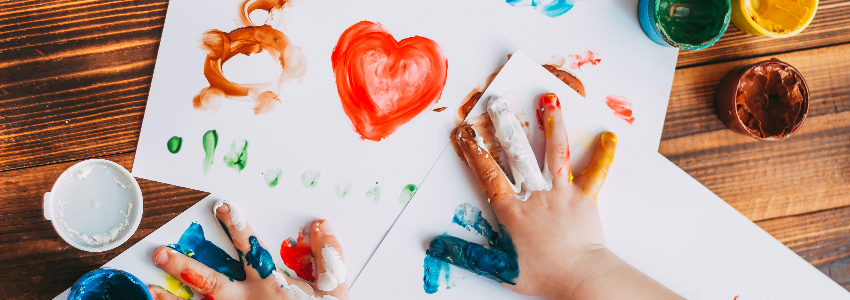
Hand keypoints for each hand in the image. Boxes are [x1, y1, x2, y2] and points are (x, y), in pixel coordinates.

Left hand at [148, 200, 348, 299]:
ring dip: (171, 298)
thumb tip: (320, 226)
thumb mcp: (334, 289)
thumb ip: (327, 256)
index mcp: (272, 286)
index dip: (236, 227)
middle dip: (185, 266)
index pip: (250, 251)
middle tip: (161, 253)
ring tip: (147, 288)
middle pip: (211, 282)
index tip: (221, 208)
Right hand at [445, 93, 681, 299]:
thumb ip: (467, 254)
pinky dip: (602, 155)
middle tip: (497, 104)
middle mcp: (536, 196)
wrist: (581, 277)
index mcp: (514, 211)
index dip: (475, 154)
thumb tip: (436, 246)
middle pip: (518, 155)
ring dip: (552, 125)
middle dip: (506, 126)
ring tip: (549, 101)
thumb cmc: (544, 275)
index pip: (489, 176)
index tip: (465, 135)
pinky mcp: (585, 199)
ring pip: (555, 153)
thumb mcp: (499, 268)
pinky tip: (609, 137)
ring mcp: (562, 194)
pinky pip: (595, 174)